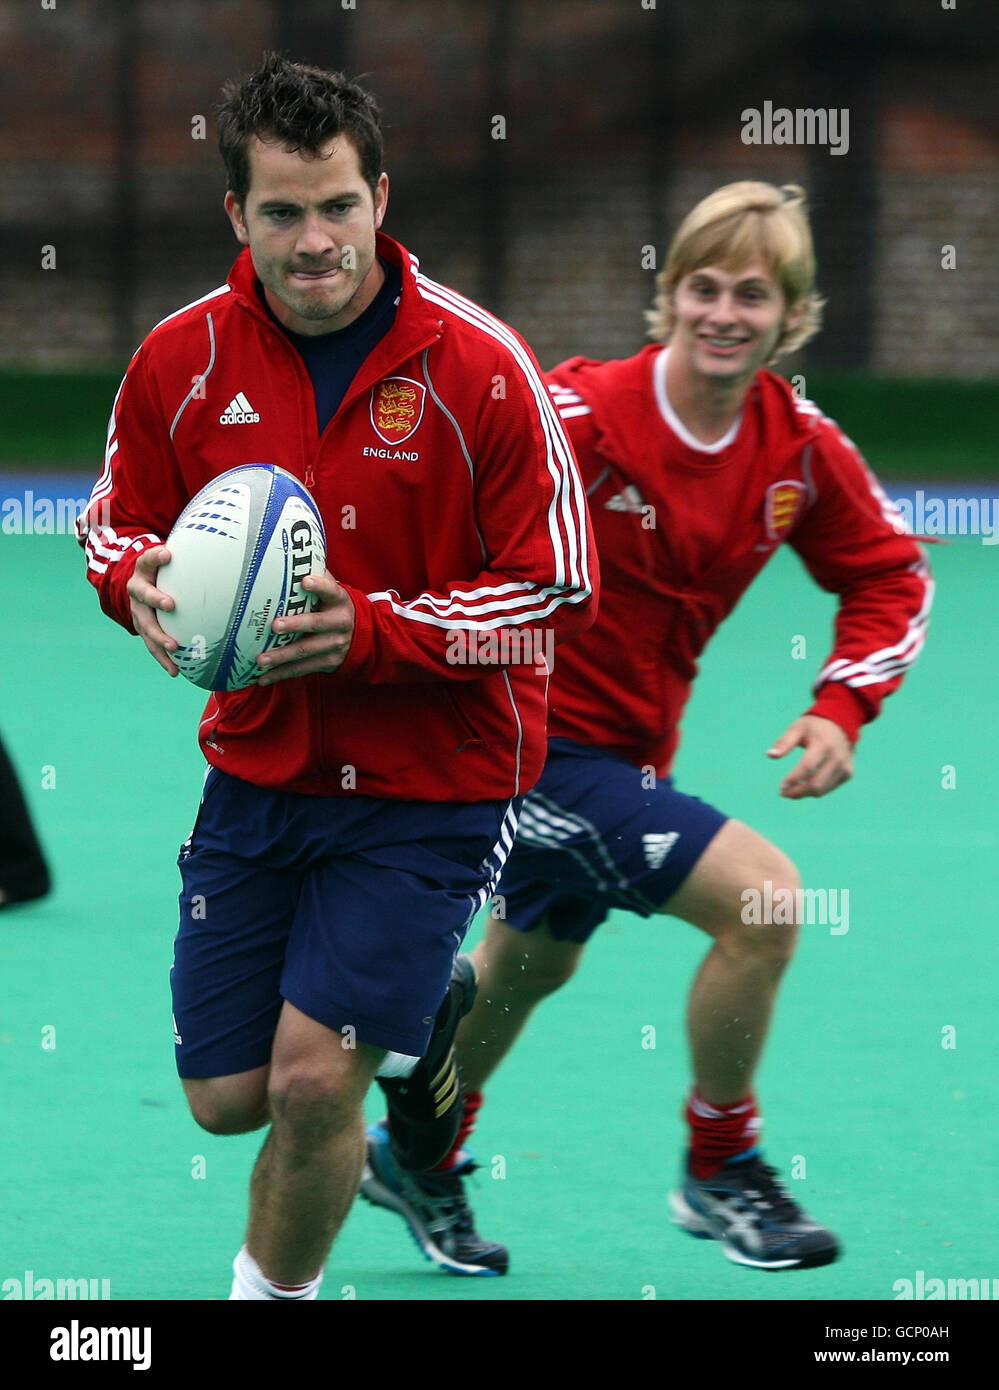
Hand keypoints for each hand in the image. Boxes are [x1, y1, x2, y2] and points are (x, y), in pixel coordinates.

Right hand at [127, 545, 178, 676]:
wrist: (141, 582)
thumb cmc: (166, 571)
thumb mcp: (172, 560)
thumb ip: (191, 557)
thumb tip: (228, 552)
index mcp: (145, 568)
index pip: (149, 558)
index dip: (156, 556)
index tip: (168, 555)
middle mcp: (137, 588)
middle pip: (144, 593)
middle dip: (156, 599)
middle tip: (171, 605)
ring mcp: (138, 610)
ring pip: (145, 624)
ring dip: (158, 636)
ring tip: (173, 647)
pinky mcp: (142, 628)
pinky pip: (151, 645)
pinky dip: (163, 658)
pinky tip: (176, 671)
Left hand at [258, 571, 354, 683]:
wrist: (362, 636)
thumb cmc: (334, 606)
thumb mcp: (333, 591)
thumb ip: (318, 576)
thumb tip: (289, 554)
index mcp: (339, 600)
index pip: (331, 590)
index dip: (319, 585)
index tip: (305, 581)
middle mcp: (340, 623)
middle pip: (316, 624)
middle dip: (295, 625)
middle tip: (275, 626)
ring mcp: (335, 645)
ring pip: (306, 651)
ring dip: (282, 656)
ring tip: (261, 660)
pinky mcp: (328, 662)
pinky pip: (303, 669)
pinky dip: (282, 674)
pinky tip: (264, 678)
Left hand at [767, 715, 853, 798]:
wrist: (841, 724)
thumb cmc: (814, 727)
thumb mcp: (797, 728)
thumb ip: (784, 742)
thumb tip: (770, 755)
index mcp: (824, 744)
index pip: (807, 767)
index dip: (793, 779)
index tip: (781, 786)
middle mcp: (837, 757)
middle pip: (815, 784)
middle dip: (797, 792)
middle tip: (783, 793)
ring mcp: (845, 766)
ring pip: (822, 789)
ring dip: (804, 794)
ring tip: (791, 791)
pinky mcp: (848, 773)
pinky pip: (829, 788)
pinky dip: (815, 790)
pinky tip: (805, 785)